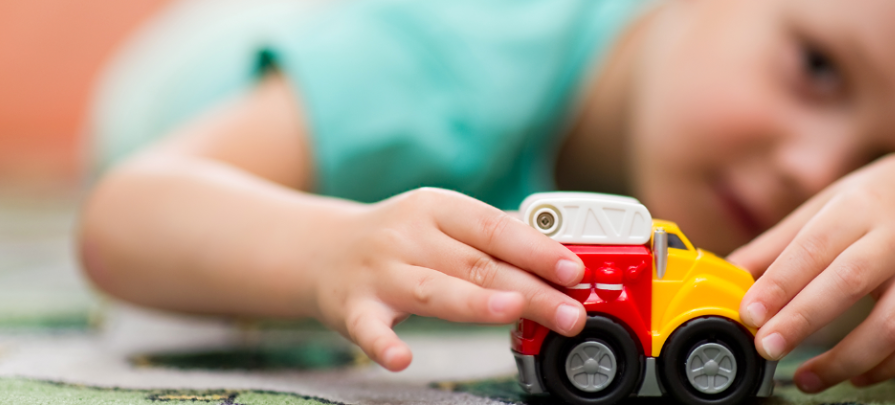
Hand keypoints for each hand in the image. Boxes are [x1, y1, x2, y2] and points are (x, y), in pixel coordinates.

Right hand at [309, 188, 586, 370]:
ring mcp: (379, 273)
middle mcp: (408, 236)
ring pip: (433, 290)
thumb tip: (559, 261)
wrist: (319, 250)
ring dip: (475, 302)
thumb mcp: (442, 223)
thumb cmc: (399, 240)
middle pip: (476, 265)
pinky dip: (384, 344)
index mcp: (437, 208)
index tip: (574, 271)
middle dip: (529, 290)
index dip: (538, 250)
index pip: (495, 228)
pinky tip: (401, 358)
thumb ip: (491, 241)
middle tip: (569, 313)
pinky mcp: (351, 308)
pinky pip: (368, 329)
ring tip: (513, 311)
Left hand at [729, 153, 894, 392]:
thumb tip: (728, 275)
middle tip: (767, 348)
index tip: (750, 314)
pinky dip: (888, 366)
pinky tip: (855, 375)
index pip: (815, 247)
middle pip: (850, 283)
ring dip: (846, 359)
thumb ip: (776, 246)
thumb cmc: (868, 206)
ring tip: (805, 378)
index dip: (781, 284)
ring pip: (894, 324)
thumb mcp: (821, 210)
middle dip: (804, 320)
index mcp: (859, 208)